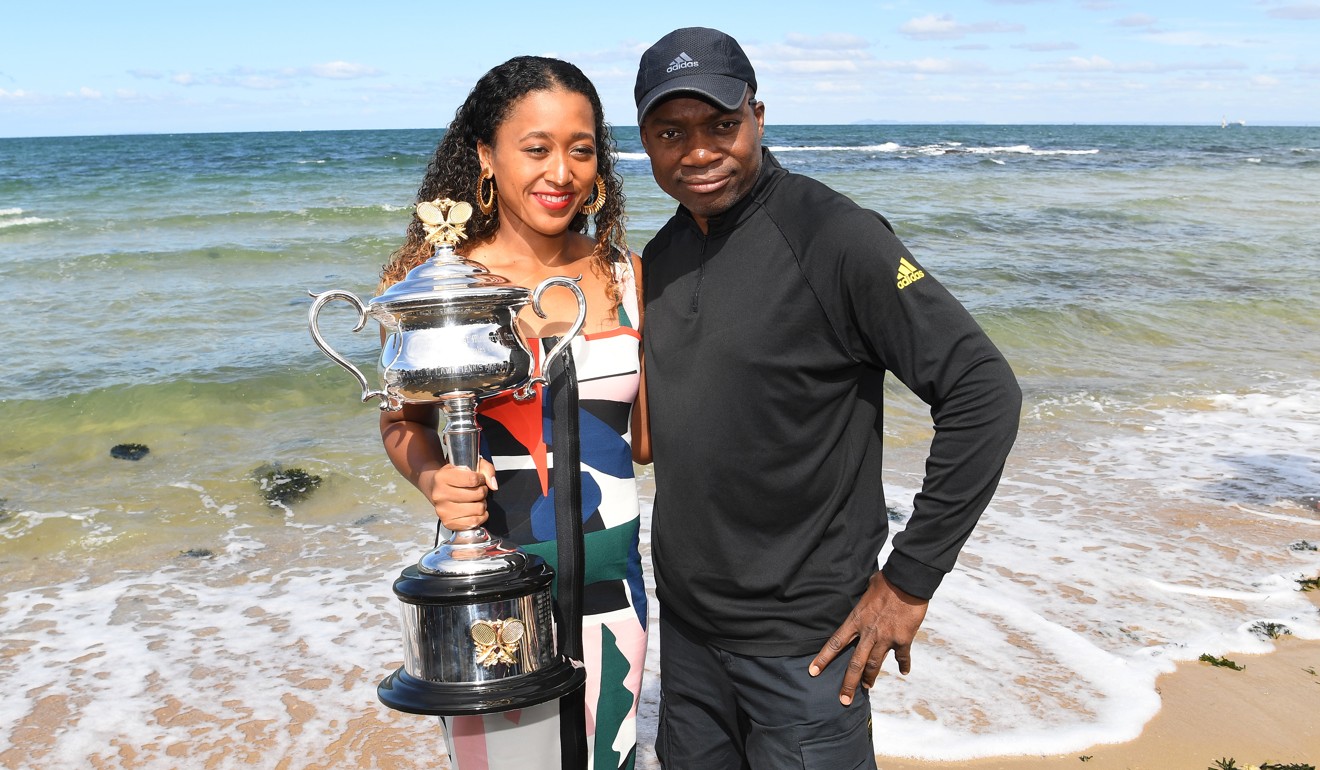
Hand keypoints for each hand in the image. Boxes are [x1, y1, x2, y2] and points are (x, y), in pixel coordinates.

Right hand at [422, 459, 496, 530]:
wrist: (436, 488)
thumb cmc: (454, 477)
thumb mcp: (469, 465)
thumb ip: (486, 469)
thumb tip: (493, 485)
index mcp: (442, 477)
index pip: (472, 479)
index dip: (481, 479)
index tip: (479, 479)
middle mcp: (440, 495)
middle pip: (477, 494)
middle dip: (482, 491)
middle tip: (477, 490)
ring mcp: (443, 511)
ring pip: (478, 509)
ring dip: (482, 504)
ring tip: (475, 500)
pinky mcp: (448, 522)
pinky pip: (474, 522)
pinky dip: (480, 517)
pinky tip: (475, 510)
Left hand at [808, 571, 928, 705]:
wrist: (907, 581)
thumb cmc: (885, 581)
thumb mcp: (867, 589)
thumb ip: (864, 601)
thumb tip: (866, 594)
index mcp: (856, 620)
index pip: (835, 643)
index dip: (823, 659)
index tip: (813, 672)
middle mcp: (868, 633)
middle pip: (855, 663)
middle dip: (849, 684)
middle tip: (844, 700)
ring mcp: (886, 638)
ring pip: (875, 664)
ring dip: (870, 677)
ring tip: (867, 686)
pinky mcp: (903, 639)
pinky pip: (902, 657)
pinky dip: (903, 664)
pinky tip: (904, 671)